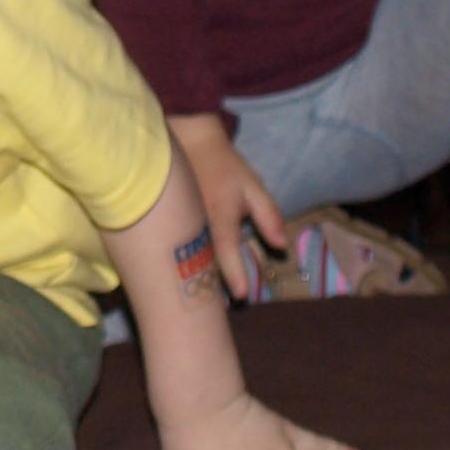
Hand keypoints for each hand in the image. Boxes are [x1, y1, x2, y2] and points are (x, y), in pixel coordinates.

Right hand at [171, 115, 282, 297]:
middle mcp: (196, 225)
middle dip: (213, 286)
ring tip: (204, 299)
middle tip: (223, 306)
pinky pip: (176, 249)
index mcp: (220, 217)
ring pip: (187, 258)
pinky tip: (187, 276)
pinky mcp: (166, 226)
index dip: (236, 276)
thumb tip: (282, 246)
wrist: (189, 143)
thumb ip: (269, 216)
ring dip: (197, 277)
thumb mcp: (253, 187)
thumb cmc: (225, 168)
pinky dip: (183, 264)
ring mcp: (177, 225)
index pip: (228, 251)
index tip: (243, 295)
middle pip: (204, 264)